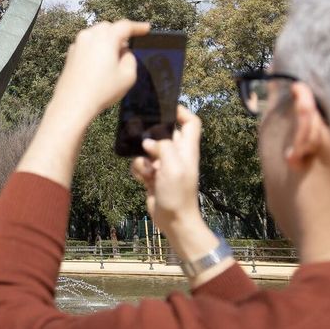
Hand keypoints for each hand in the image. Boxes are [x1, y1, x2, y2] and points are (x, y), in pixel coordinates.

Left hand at [41, 20, 149, 132]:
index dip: (138, 26)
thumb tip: (123, 51)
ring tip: (114, 55)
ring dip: (107, 39)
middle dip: (120, 32)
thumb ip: (130, 58)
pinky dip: (96, 46)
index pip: (125, 26)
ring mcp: (77, 44)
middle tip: (128, 45)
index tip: (146, 28)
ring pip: (96, 33)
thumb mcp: (128, 76)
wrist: (73, 103)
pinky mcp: (71, 53)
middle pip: (109, 27)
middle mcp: (89, 36)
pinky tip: (99, 62)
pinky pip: (87, 43)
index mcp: (106, 38)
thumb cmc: (102, 90)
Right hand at [130, 106, 205, 237]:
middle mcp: (177, 155)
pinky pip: (141, 164)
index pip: (191, 122)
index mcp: (187, 149)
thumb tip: (149, 142)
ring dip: (142, 157)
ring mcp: (164, 166)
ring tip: (147, 169)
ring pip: (148, 149)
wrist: (174, 221)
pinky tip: (143, 179)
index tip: (165, 107)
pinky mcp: (153, 176)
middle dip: (151, 135)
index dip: (181, 112)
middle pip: (164, 133)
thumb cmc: (178, 194)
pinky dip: (138, 170)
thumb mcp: (173, 166)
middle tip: (142, 138)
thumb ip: (163, 147)